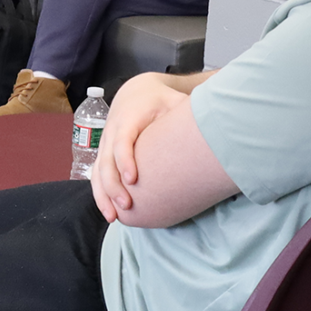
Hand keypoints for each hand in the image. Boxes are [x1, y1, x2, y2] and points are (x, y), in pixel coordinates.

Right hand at [89, 74, 184, 220]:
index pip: (122, 141)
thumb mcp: (174, 101)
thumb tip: (213, 124)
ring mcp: (105, 144)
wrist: (136, 93)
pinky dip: (100, 195)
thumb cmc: (159, 100)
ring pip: (97, 172)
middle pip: (105, 161)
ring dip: (103, 196)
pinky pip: (97, 176)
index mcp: (128, 119)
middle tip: (127, 206)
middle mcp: (112, 132)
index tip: (134, 180)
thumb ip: (187, 113)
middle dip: (113, 186)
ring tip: (113, 217)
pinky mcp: (104, 154)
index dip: (125, 160)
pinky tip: (110, 213)